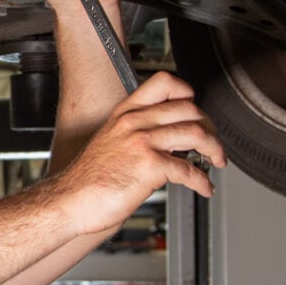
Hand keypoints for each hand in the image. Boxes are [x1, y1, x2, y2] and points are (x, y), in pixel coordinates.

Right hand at [50, 72, 227, 236]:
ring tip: (216, 161)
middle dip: (209, 127)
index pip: (163, 84)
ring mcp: (143, 143)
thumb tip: (164, 141)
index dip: (186, 93)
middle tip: (211, 142)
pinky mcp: (150, 166)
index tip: (195, 108)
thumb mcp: (108, 143)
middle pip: (189, 109)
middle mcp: (134, 123)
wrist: (69, 200)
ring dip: (215, 149)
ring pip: (197, 133)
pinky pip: (190, 169)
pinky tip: (204, 187)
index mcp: (124, 114)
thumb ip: (133, 134)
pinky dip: (203, 181)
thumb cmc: (86, 181)